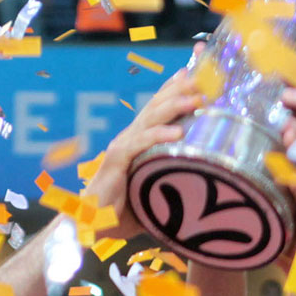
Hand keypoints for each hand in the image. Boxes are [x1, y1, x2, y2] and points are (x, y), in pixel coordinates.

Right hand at [83, 63, 205, 239]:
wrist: (89, 224)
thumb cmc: (123, 211)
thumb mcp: (155, 192)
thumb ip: (174, 184)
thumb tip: (207, 189)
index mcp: (139, 140)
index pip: (159, 107)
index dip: (175, 87)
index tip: (196, 71)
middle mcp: (130, 137)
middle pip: (157, 104)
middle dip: (181, 87)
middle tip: (204, 76)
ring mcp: (122, 146)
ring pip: (150, 118)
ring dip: (175, 105)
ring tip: (197, 98)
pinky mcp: (115, 159)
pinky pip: (139, 144)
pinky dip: (158, 136)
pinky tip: (177, 133)